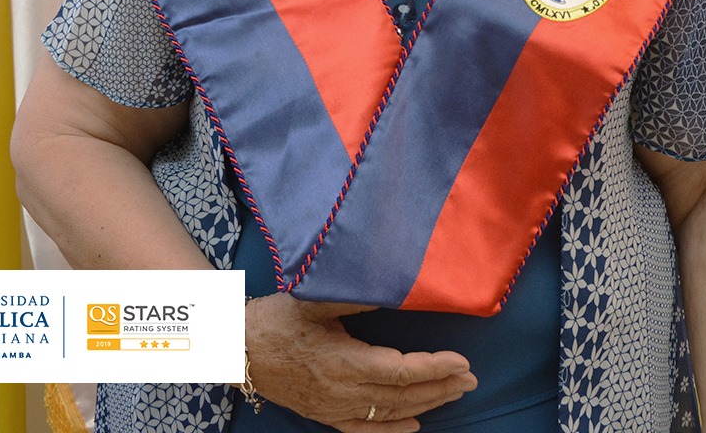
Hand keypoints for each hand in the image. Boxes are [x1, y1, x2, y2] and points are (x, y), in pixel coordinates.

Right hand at [243, 293, 477, 431]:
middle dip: (440, 387)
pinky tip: (414, 425)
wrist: (234, 349)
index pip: (401, 370)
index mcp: (343, 361)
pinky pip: (363, 430)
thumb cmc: (273, 319)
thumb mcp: (313, 299)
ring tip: (454, 393)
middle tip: (471, 378)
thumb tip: (394, 287)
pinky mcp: (322, 414)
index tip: (462, 360)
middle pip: (402, 395)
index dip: (434, 367)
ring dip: (425, 404)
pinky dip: (392, 430)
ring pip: (388, 413)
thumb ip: (355, 295)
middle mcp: (342, 391)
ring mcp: (332, 408)